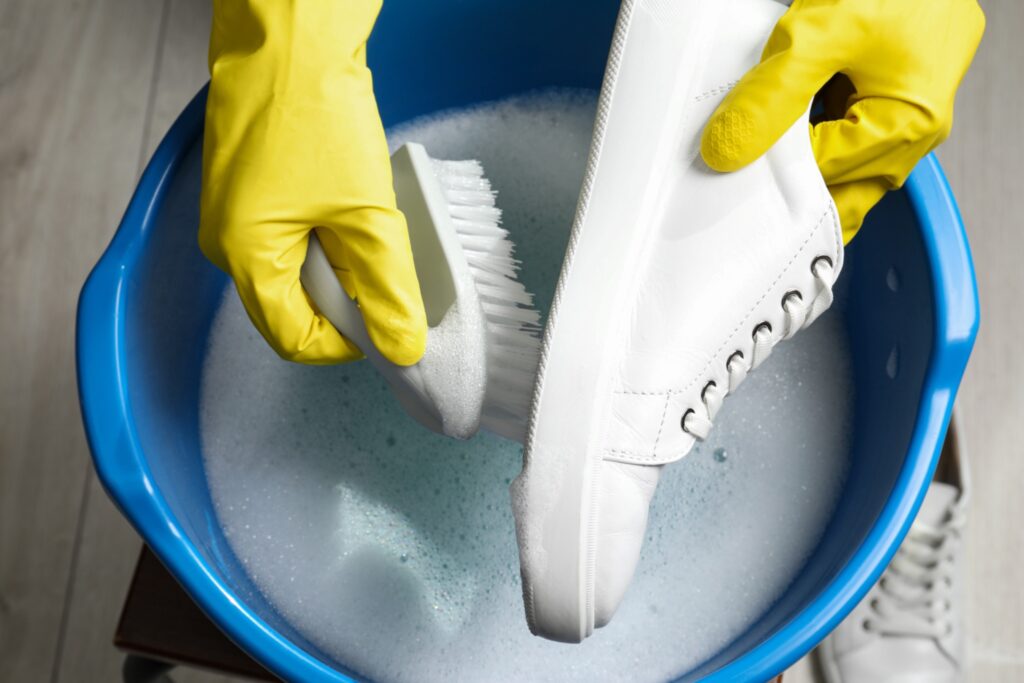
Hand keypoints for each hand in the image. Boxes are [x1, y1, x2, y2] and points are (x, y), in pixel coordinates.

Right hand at [199, 0, 425, 364]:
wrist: (289, 36)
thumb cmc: (314, 111)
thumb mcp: (367, 213)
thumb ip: (388, 287)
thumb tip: (402, 344)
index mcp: (245, 257)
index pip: (296, 339)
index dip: (349, 342)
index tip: (390, 326)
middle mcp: (227, 242)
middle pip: (297, 304)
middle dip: (348, 294)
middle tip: (385, 260)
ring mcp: (234, 213)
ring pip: (298, 267)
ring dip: (340, 258)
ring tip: (366, 216)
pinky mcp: (249, 189)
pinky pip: (292, 233)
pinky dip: (327, 230)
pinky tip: (350, 198)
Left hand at [701, 0, 984, 242]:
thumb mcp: (821, 34)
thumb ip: (773, 95)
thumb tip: (728, 149)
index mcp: (910, 127)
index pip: (824, 175)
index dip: (774, 167)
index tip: (735, 153)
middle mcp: (916, 133)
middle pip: (839, 190)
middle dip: (791, 183)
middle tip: (746, 170)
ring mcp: (906, 120)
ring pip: (839, 168)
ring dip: (802, 157)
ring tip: (770, 136)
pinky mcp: (891, 102)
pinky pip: (845, 138)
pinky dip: (814, 134)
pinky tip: (791, 120)